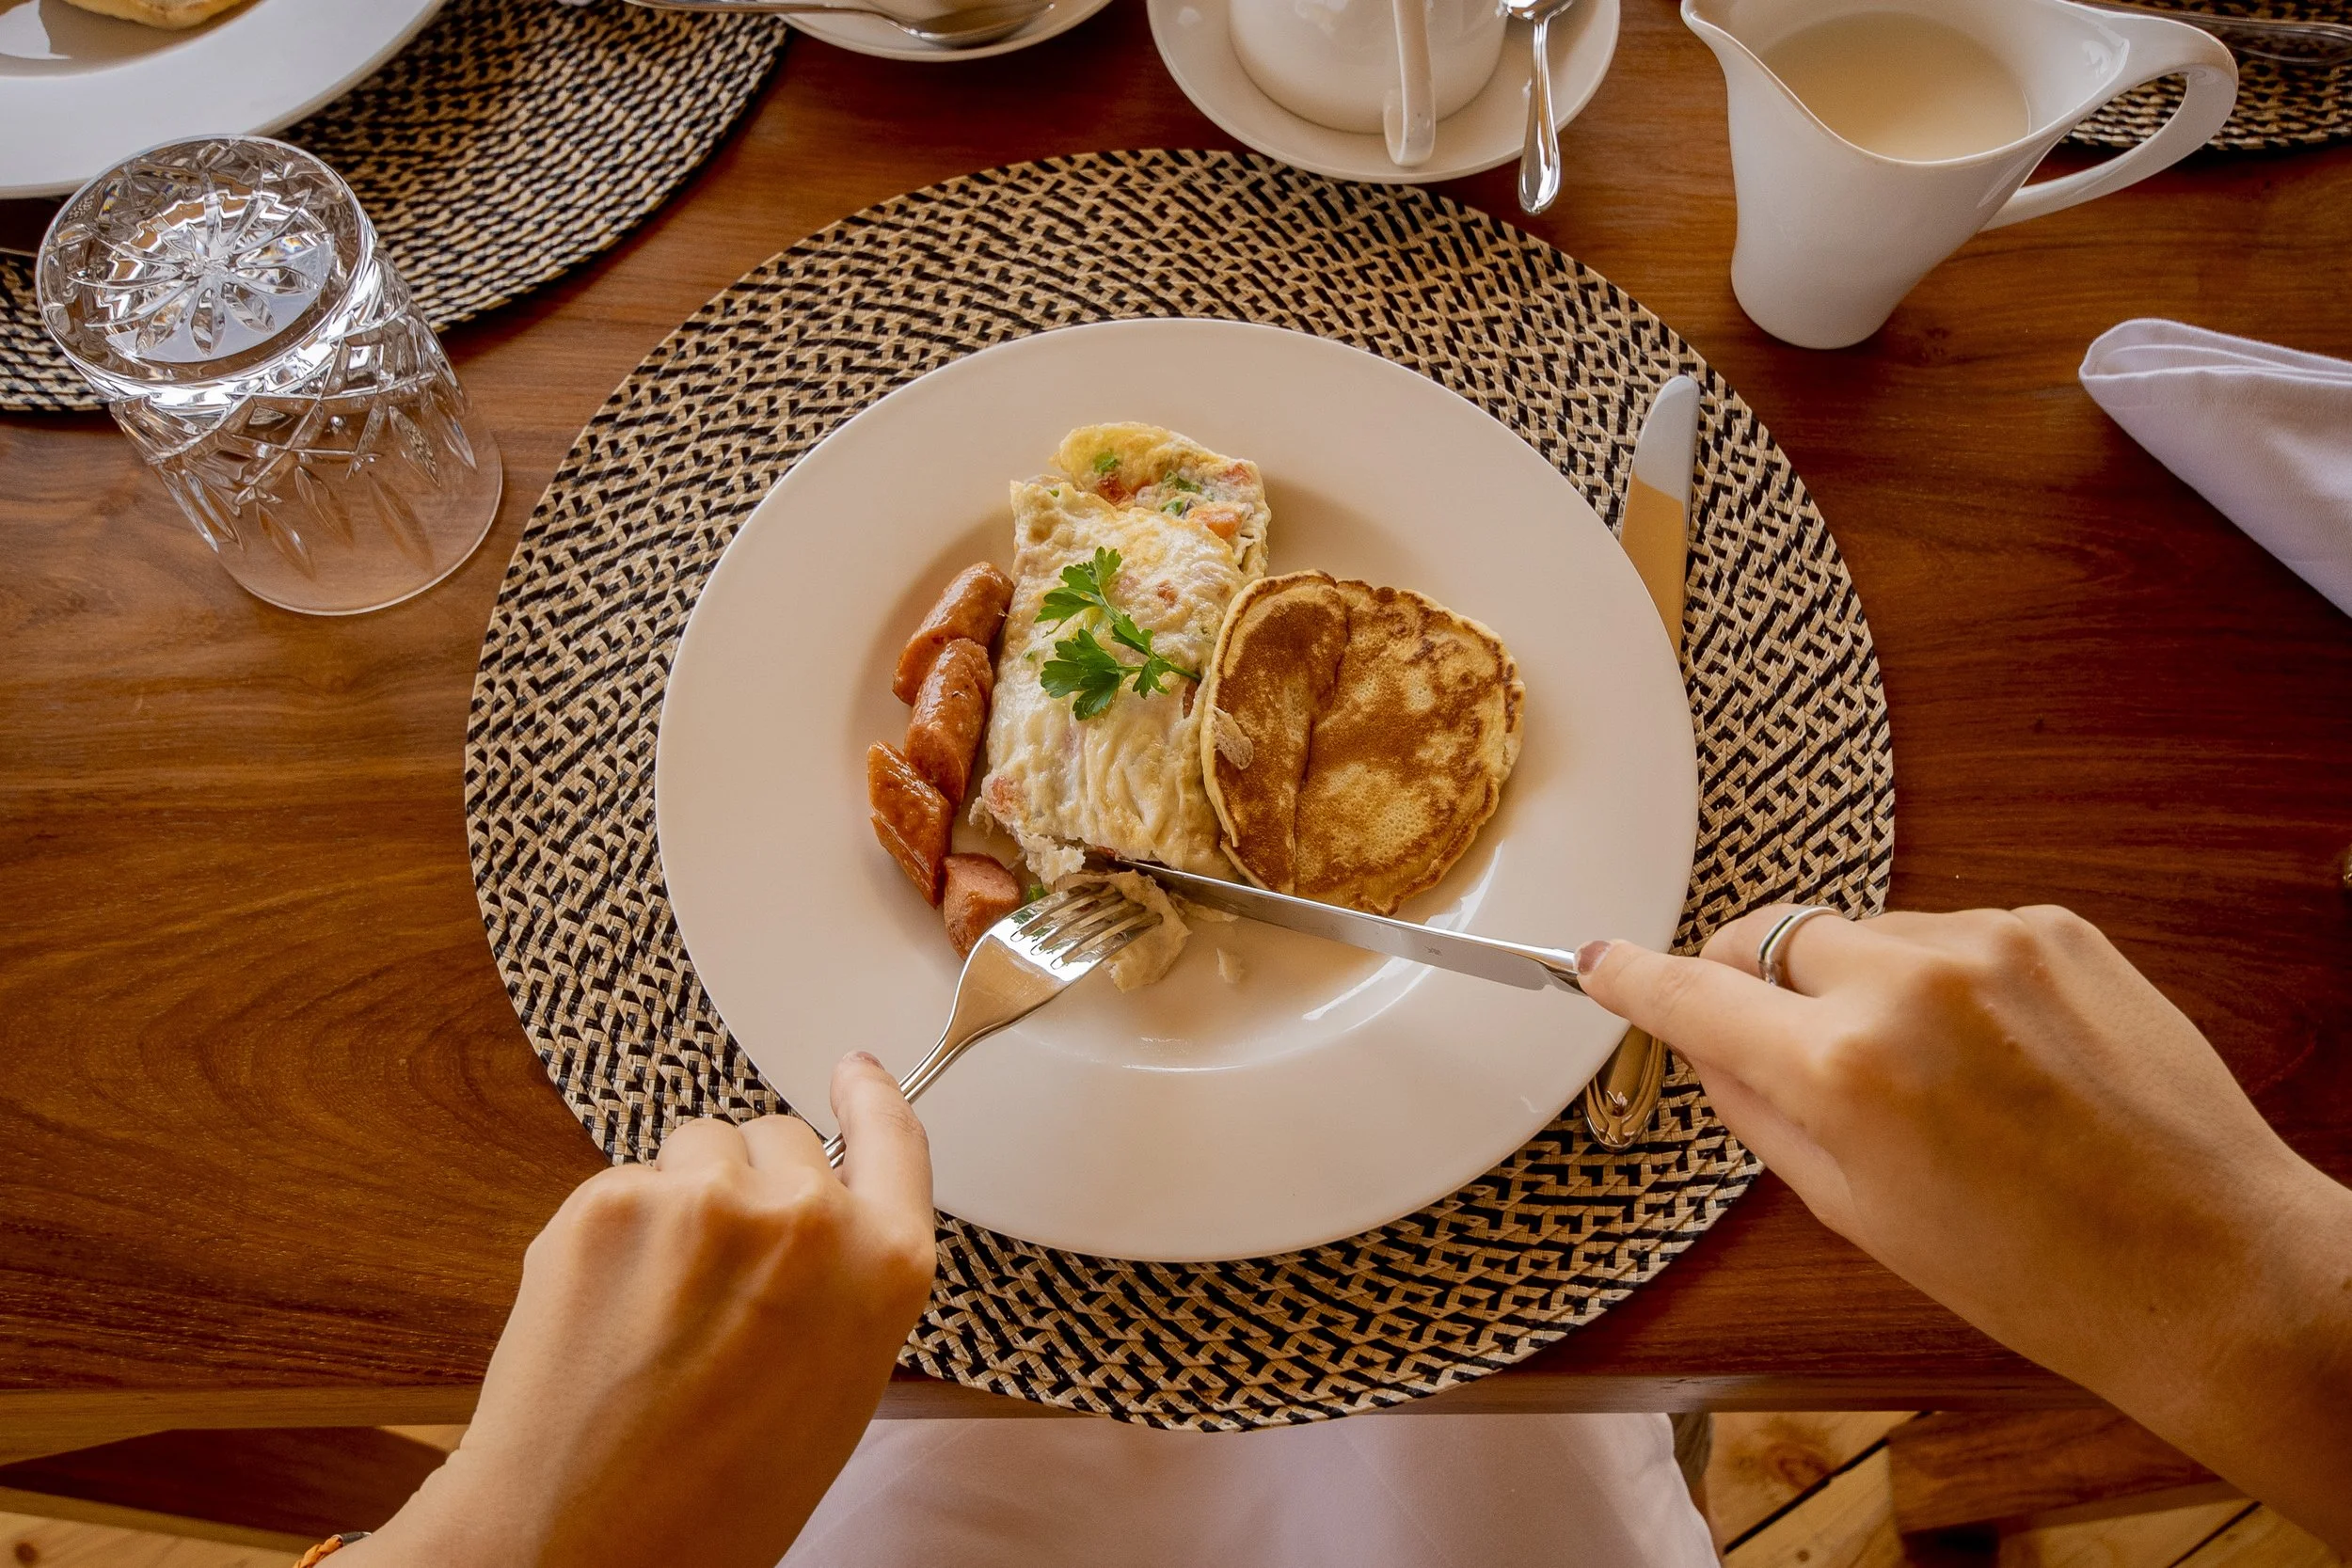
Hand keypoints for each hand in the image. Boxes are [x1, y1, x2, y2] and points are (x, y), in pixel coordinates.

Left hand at [346, 1052, 936, 1567]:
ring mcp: (704, 1200)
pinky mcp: (608, 1200)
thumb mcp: (836, 1389)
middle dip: (749, 1189)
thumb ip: (843, 1284)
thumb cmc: (715, 1504)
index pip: (894, 1139)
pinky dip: (611, 1234)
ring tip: (653, 1306)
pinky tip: (603, 1314)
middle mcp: (808, 1218)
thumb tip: (811, 1215)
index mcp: (885, 1270)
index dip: (870, 1098)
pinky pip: (622, 1182)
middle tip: (711, 1283)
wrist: (580, 1551)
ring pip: (696, 1150)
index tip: (856, 1071)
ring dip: (678, 1200)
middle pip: (780, 1140)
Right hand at [1579, 906, 2351, 1545]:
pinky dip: (1943, 978)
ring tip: (1931, 1074)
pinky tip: (1993, 1053)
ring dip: (1860, 981)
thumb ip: (1758, 1112)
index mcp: (1843, 1072)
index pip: (1693, 993)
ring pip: (1862, 931)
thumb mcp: (1856, 1212)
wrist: (2208, 1266)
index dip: (1633, 979)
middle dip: (1761, 982)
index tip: (1598, 962)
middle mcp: (1908, 985)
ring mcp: (1990, 944)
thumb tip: (1699, 1042)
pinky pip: (1950, 931)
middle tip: (1793, 1048)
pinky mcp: (2056, 927)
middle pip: (1771, 936)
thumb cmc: (2036, 1272)